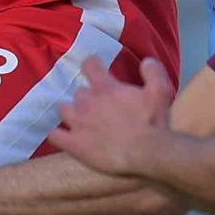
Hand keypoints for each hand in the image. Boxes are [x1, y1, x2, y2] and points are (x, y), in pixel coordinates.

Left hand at [48, 56, 176, 175]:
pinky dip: (57, 134)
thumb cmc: (153, 122)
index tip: (95, 67)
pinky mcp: (73, 144)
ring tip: (80, 120)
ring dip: (71, 112)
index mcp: (105, 88)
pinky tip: (63, 136)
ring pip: (63, 109)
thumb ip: (152, 71)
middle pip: (78, 92)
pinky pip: (54, 135)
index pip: (89, 66)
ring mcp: (77, 123)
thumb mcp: (160, 91)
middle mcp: (87, 102)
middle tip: (98, 106)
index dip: (92, 65)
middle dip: (87, 97)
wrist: (145, 153)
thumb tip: (146, 61)